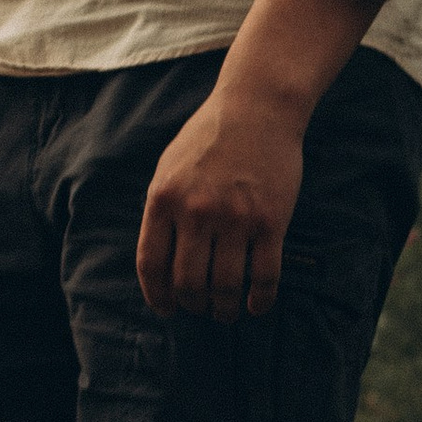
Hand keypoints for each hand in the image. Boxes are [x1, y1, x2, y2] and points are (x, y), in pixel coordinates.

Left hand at [135, 94, 305, 320]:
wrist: (257, 108)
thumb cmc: (209, 138)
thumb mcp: (168, 168)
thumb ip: (162, 210)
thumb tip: (159, 260)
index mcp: (164, 199)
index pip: (151, 264)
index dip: (157, 295)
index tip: (166, 309)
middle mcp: (196, 212)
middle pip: (187, 282)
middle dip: (192, 305)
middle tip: (199, 310)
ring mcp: (235, 218)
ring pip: (224, 285)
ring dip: (223, 308)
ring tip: (224, 313)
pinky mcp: (270, 221)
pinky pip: (264, 275)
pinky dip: (259, 299)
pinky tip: (256, 306)